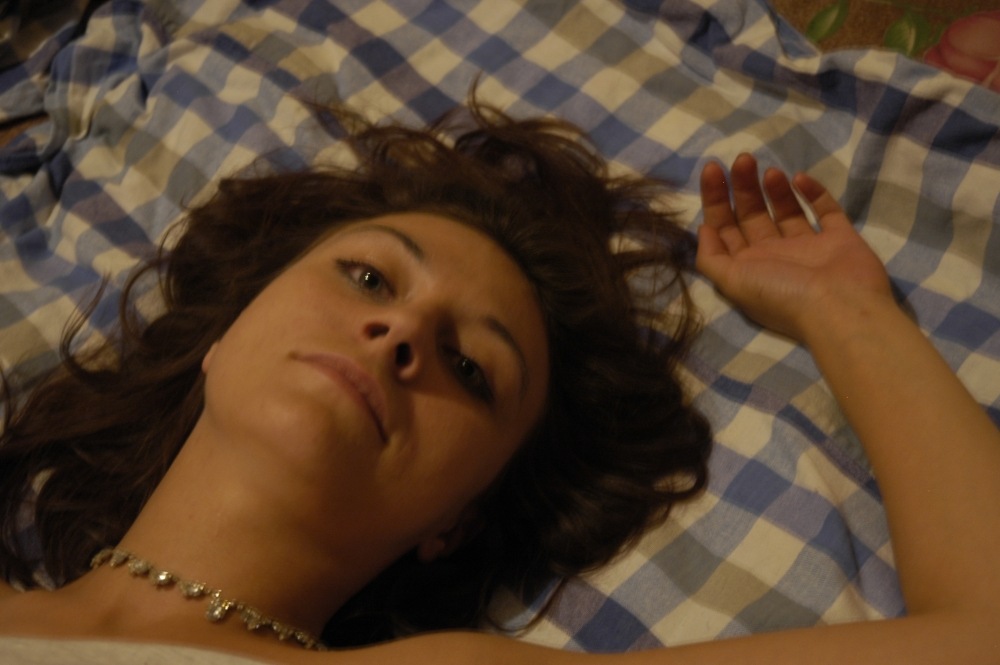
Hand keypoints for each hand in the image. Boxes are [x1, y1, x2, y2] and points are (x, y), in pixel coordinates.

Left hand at [695, 154, 892, 343]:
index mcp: (748, 267)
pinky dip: (814, 192)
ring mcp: (808, 247)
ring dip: (774, 188)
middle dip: (743, 186)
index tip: (712, 169)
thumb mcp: (732, 281)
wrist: (841, 307)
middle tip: (742, 159)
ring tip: (769, 170)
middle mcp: (775, 256)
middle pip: (752, 215)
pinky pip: (825, 210)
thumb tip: (702, 229)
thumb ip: (712, 257)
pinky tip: (800, 178)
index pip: (725, 228)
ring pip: (786, 210)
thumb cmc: (782, 293)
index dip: (715, 199)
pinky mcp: (839, 238)